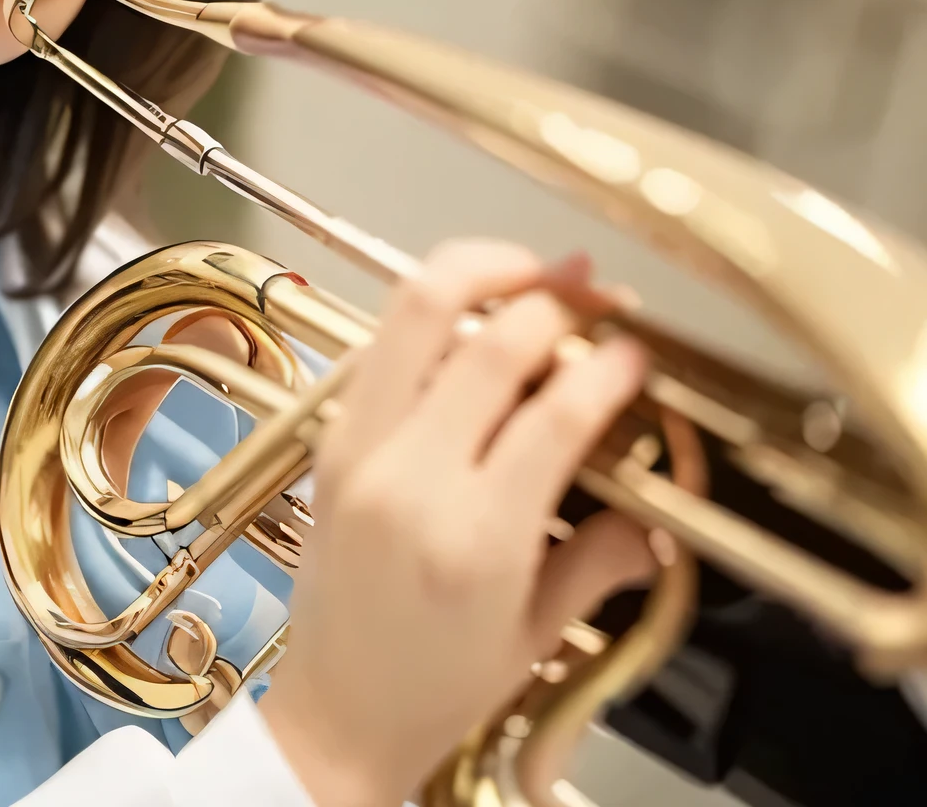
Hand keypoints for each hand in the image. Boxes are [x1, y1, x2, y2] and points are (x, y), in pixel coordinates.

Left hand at [258, 240, 653, 806]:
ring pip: (411, 311)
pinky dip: (429, 312)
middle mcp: (406, 477)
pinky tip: (471, 315)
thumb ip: (602, 558)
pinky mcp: (329, 435)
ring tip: (532, 269)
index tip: (636, 348)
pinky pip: (379, 342)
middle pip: (485, 340)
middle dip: (552, 297)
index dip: (605, 366)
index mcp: (472, 539)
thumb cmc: (438, 688)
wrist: (336, 715)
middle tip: (593, 291)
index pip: (551, 414)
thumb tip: (655, 509)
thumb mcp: (539, 633)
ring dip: (478, 271)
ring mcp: (356, 446)